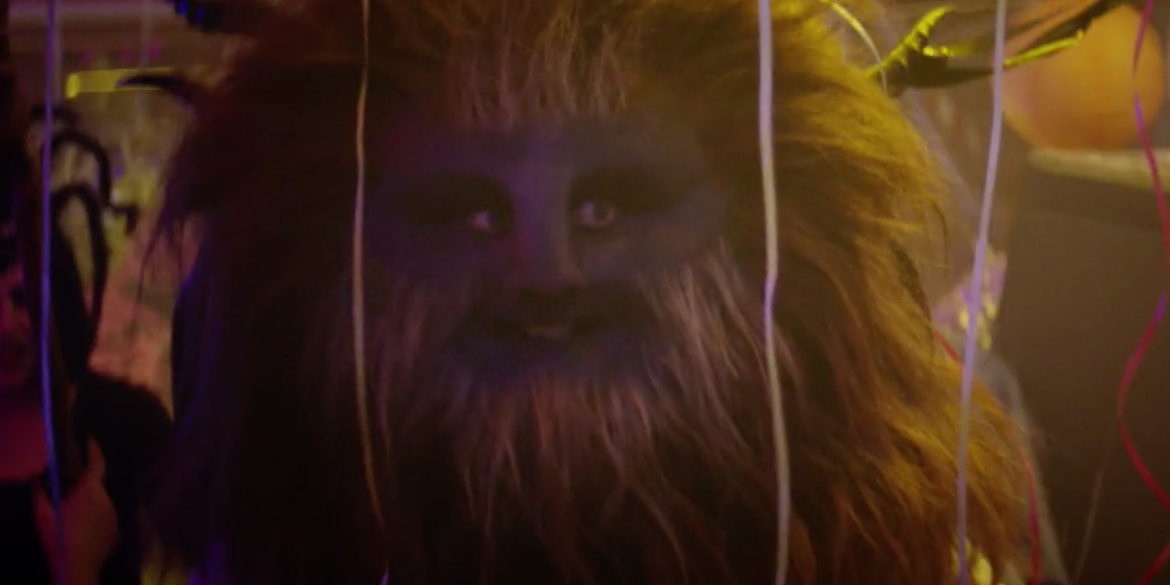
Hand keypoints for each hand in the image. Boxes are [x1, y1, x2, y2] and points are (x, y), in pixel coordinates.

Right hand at [34, 440, 118, 584]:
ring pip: (101, 502)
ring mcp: (114, 515)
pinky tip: (83, 528)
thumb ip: (40, 493)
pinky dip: (95, 518)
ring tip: (74, 514)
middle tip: (70, 489)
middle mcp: (107, 500)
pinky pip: (105, 518)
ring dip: (90, 504)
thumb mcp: (42, 515)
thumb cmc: (58, 538)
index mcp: (90, 492)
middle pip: (97, 485)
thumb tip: (39, 479)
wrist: (77, 568)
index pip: (97, 463)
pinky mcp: (116, 530)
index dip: (94, 449)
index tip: (90, 438)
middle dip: (85, 485)